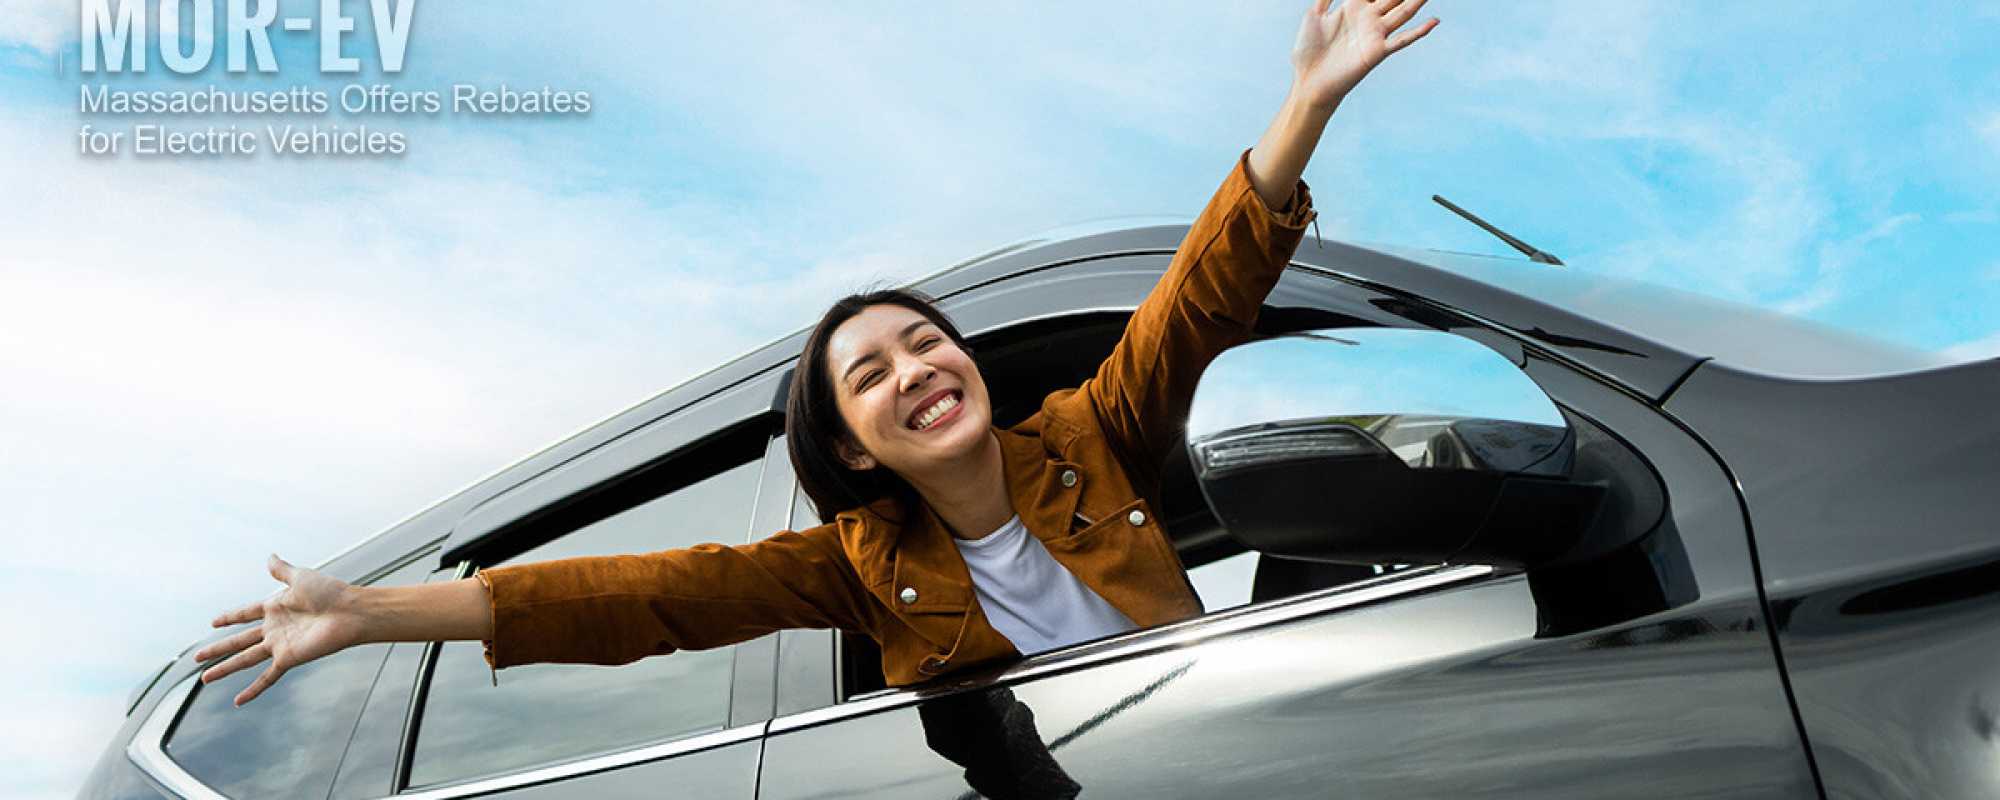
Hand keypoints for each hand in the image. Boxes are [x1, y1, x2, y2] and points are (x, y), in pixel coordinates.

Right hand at [194, 554, 363, 705]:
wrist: (350, 612)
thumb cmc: (330, 592)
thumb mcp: (300, 577)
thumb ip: (282, 571)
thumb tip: (270, 556)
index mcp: (275, 607)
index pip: (245, 613)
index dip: (230, 617)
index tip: (213, 622)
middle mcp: (274, 628)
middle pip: (238, 640)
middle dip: (217, 648)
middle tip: (196, 657)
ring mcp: (279, 644)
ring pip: (245, 659)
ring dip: (224, 669)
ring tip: (204, 678)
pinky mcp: (288, 658)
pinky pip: (267, 677)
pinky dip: (253, 689)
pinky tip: (238, 701)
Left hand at [1290, 0, 1438, 110]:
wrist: (1308, 81)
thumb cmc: (1309, 51)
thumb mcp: (1314, 16)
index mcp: (1354, 7)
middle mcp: (1369, 18)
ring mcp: (1375, 34)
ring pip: (1403, 12)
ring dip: (1417, 1)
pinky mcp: (1377, 52)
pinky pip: (1402, 40)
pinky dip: (1419, 32)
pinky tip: (1434, 21)